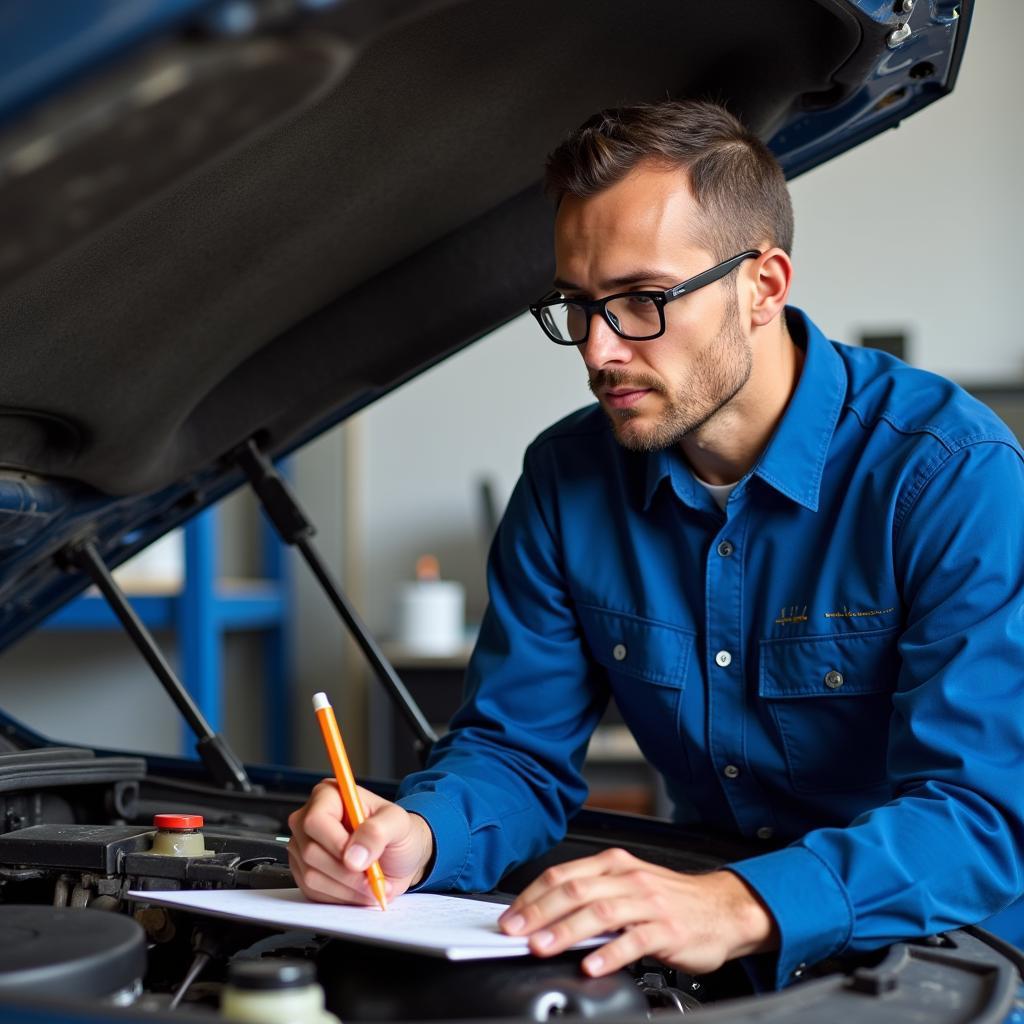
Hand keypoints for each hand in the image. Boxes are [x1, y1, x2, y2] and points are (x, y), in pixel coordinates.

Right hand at [287, 779, 434, 904]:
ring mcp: (303, 848)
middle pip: (311, 852)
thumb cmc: (397, 834)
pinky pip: (313, 893)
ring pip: (311, 876)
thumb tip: (353, 856)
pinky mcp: (303, 873)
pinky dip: (340, 897)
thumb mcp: (398, 824)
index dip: (336, 844)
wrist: (399, 858)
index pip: (315, 820)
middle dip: (346, 873)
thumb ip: (377, 832)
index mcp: (328, 796)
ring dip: (346, 888)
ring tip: (370, 884)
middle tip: (373, 878)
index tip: (361, 860)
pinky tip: (358, 890)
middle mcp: (309, 819)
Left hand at [498, 848, 777, 975]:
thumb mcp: (628, 886)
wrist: (723, 908)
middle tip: (516, 932)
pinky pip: (634, 939)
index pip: (563, 874)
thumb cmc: (670, 900)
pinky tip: (592, 964)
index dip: (532, 896)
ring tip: (542, 947)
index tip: (510, 917)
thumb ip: (591, 895)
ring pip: (600, 911)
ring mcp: (648, 902)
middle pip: (576, 890)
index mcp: (614, 864)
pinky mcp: (668, 929)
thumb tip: (545, 917)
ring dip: (566, 930)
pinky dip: (610, 953)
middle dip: (540, 912)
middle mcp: (629, 877)